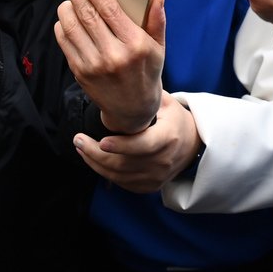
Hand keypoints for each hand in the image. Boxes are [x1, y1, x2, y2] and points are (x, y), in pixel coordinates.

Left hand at [55, 0, 164, 133]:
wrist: (132, 110)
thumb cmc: (147, 74)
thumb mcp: (159, 48)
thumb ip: (157, 21)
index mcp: (135, 45)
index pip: (110, 10)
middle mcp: (113, 55)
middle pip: (88, 15)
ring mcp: (94, 65)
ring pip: (72, 27)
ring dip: (66, 8)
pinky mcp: (80, 73)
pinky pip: (65, 43)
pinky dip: (62, 27)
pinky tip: (66, 18)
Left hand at [72, 91, 201, 193]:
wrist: (193, 146)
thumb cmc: (175, 120)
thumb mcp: (166, 102)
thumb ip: (146, 96)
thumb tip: (118, 85)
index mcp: (168, 137)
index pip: (143, 145)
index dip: (121, 145)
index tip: (101, 141)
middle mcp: (163, 161)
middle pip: (124, 164)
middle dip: (96, 154)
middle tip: (78, 140)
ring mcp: (156, 176)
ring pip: (119, 176)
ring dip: (95, 163)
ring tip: (81, 147)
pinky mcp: (150, 186)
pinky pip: (122, 183)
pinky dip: (104, 173)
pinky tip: (93, 160)